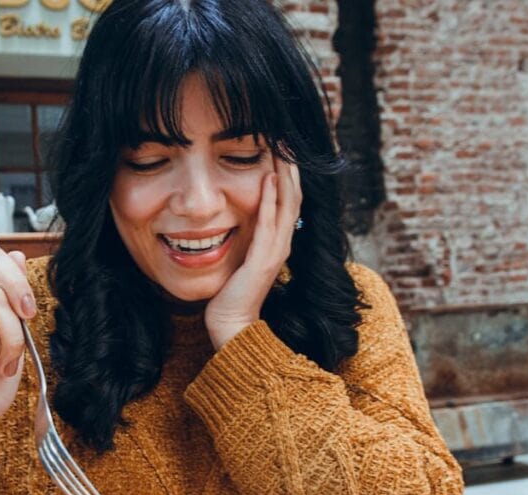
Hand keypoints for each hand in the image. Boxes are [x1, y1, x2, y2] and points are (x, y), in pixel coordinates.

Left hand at [205, 154, 301, 348]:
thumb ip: (245, 238)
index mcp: (278, 241)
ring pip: (288, 204)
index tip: (283, 147)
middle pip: (295, 196)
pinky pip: (269, 223)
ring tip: (284, 147)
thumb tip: (237, 218)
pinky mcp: (264, 259)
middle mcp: (283, 243)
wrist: (233, 324)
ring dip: (286, 174)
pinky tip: (269, 177)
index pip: (289, 200)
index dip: (289, 173)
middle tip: (288, 137)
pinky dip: (270, 199)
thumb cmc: (232, 294)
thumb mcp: (241, 257)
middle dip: (292, 166)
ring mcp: (276, 251)